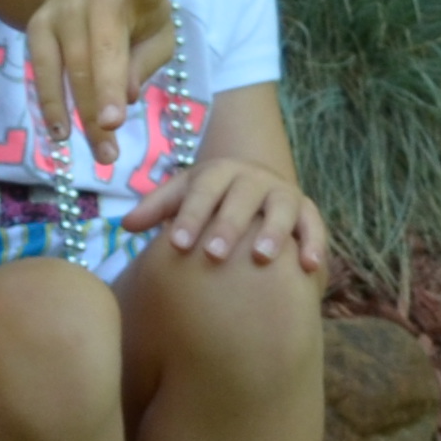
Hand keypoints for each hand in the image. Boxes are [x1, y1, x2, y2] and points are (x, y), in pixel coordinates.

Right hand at [20, 0, 177, 172]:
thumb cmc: (133, 18)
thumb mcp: (156, 33)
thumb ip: (146, 62)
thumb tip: (124, 96)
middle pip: (100, 49)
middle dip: (104, 90)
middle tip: (112, 131)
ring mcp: (62, 13)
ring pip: (71, 68)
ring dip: (83, 113)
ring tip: (102, 152)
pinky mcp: (37, 29)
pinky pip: (44, 73)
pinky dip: (52, 105)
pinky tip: (61, 133)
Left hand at [117, 155, 328, 270]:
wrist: (253, 186)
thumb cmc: (208, 200)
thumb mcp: (182, 196)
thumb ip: (156, 209)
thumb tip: (126, 224)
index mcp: (218, 173)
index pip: (202, 190)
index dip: (189, 215)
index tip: (175, 244)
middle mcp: (253, 178)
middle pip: (242, 198)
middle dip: (228, 225)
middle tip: (213, 254)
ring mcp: (282, 193)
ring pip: (281, 208)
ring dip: (273, 231)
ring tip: (261, 258)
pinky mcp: (306, 210)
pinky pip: (313, 225)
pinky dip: (314, 243)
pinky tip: (310, 267)